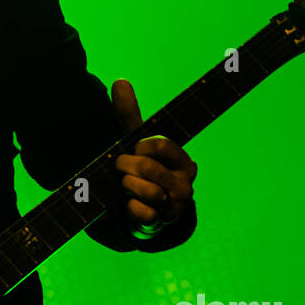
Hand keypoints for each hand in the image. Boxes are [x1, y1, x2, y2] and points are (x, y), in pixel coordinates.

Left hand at [111, 78, 197, 234]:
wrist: (144, 208)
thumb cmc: (143, 169)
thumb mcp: (136, 143)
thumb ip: (129, 115)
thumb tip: (120, 81)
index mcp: (182, 160)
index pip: (161, 145)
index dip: (140, 147)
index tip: (134, 149)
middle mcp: (185, 182)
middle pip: (148, 168)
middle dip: (126, 167)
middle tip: (120, 168)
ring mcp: (176, 205)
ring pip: (147, 191)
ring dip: (128, 187)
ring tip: (126, 185)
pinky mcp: (164, 223)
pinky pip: (144, 214)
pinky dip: (131, 208)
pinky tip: (129, 204)